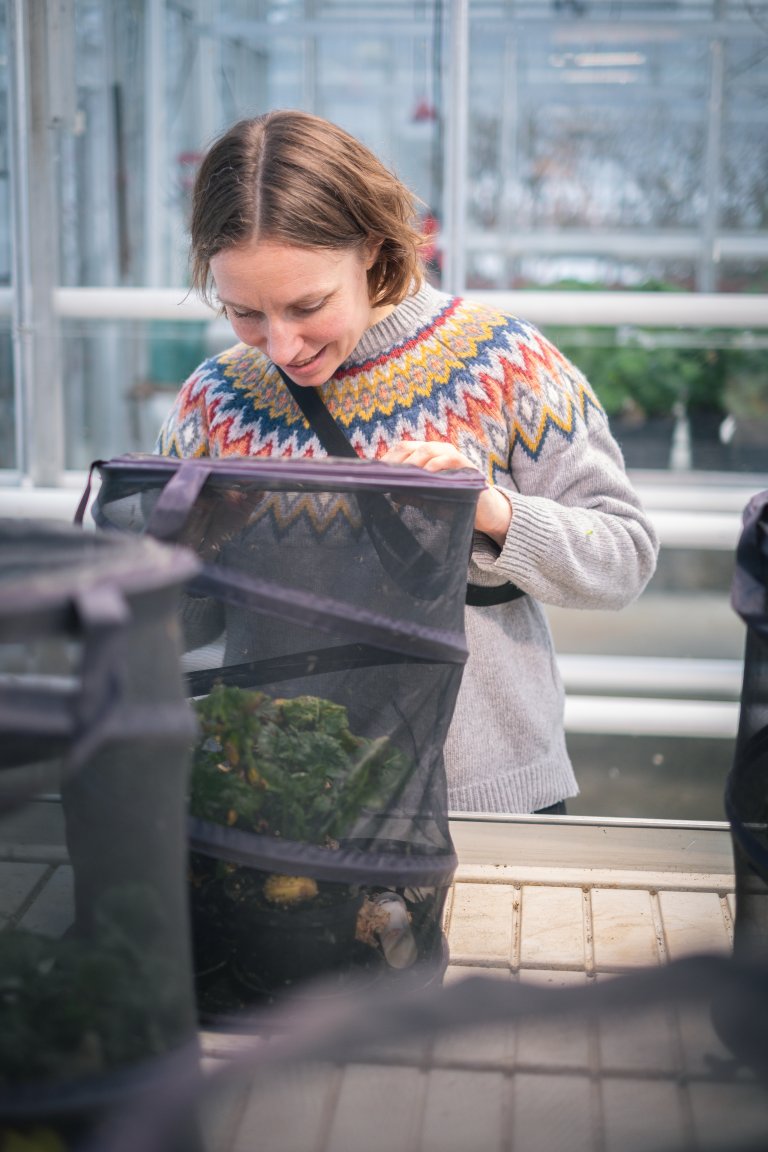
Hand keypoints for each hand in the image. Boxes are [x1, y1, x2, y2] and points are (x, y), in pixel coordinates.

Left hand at [382, 440, 511, 546]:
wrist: (486, 513)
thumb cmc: (455, 503)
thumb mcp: (428, 499)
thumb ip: (411, 493)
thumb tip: (389, 491)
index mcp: (426, 456)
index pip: (401, 450)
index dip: (386, 459)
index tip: (372, 473)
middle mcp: (438, 451)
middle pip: (409, 446)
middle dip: (393, 460)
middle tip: (382, 476)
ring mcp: (453, 455)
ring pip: (426, 449)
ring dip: (410, 462)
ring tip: (400, 476)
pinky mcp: (466, 465)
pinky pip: (447, 459)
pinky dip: (433, 466)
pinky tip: (424, 475)